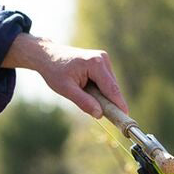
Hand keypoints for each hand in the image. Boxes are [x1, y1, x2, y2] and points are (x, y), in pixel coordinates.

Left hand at [2, 34, 128, 117]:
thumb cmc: (54, 70)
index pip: (111, 89)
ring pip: (109, 86)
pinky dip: (99, 90)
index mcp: (95, 63)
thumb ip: (83, 102)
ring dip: (102, 96)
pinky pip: (105, 82)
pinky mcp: (101, 63)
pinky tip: (86, 89)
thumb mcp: (66, 89)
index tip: (125, 117)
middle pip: (112, 88)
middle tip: (100, 115)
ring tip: (82, 94)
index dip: (119, 104)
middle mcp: (102, 59)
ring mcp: (103, 60)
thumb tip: (99, 114)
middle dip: (108, 102)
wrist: (48, 55)